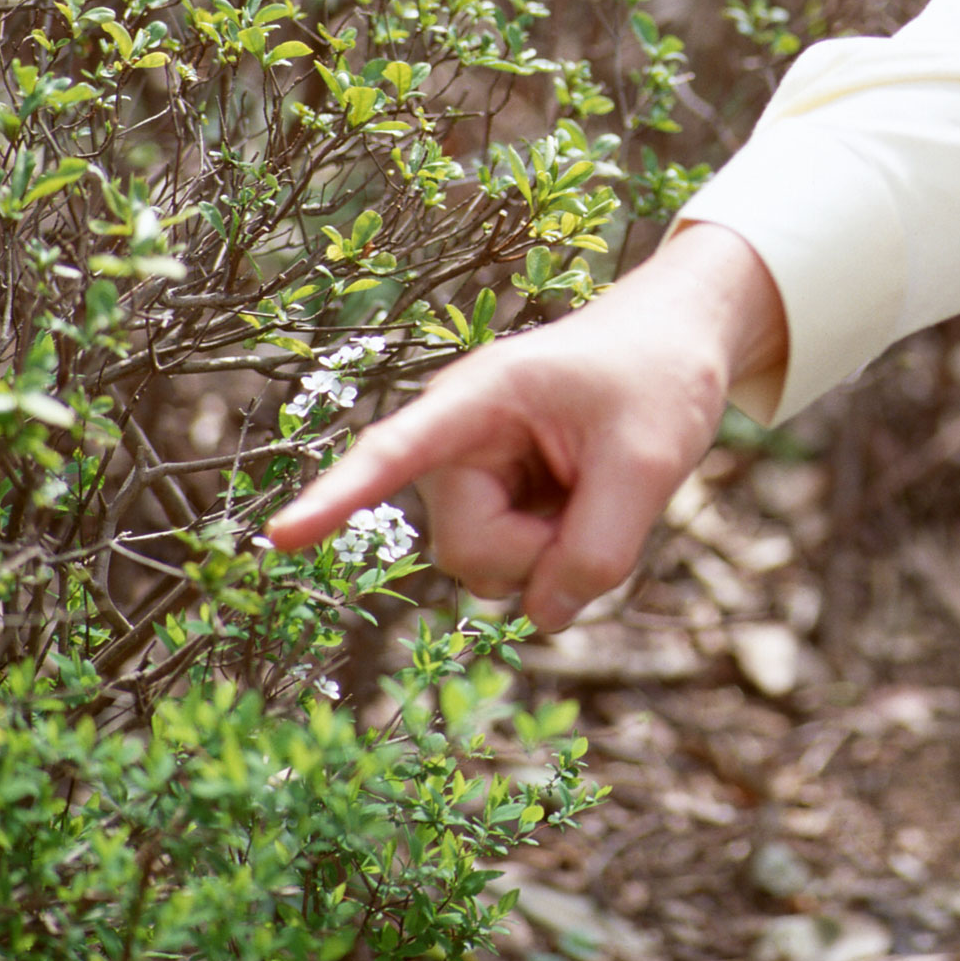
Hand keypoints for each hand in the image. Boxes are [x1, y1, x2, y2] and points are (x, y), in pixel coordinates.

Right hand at [267, 222, 789, 632]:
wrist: (677, 341)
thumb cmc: (659, 378)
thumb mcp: (650, 461)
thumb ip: (599, 548)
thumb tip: (541, 619)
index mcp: (479, 400)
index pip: (394, 453)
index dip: (339, 497)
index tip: (282, 536)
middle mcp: (455, 441)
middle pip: (471, 552)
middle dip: (543, 550)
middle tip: (604, 489)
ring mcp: (471, 478)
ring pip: (491, 570)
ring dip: (554, 552)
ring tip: (596, 483)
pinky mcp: (493, 506)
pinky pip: (517, 567)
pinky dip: (561, 552)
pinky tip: (585, 500)